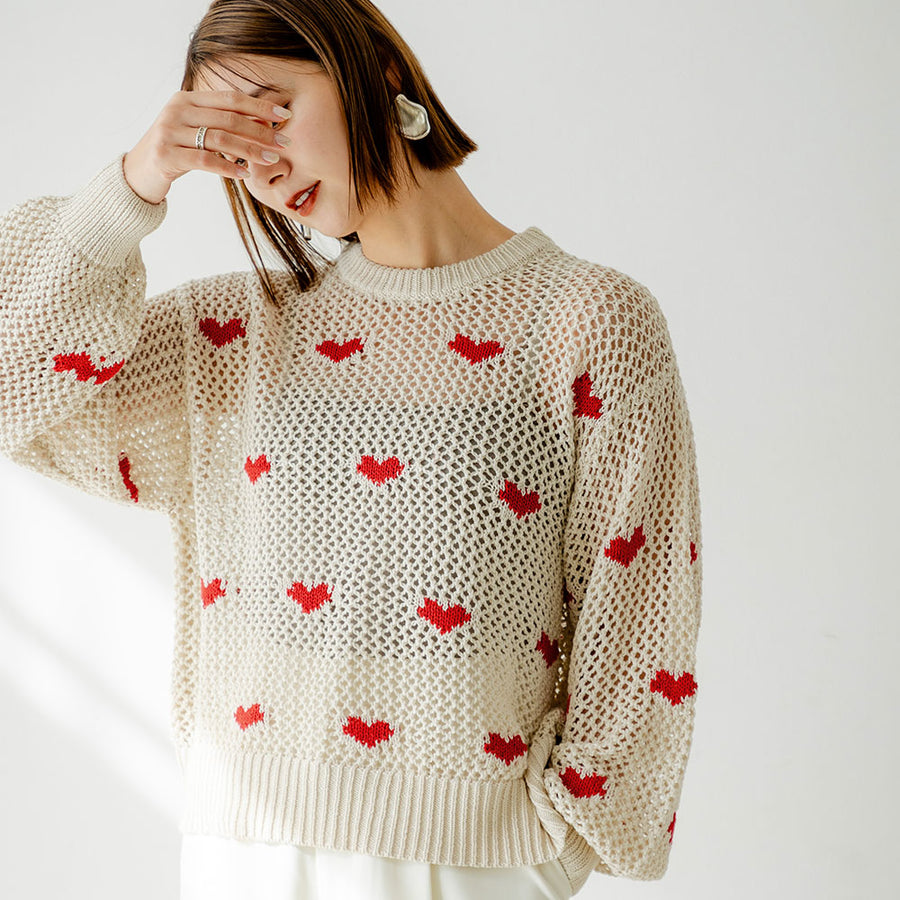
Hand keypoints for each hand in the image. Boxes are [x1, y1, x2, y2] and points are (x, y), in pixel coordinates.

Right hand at [122, 90, 290, 204]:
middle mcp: (177, 110)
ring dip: (250, 150)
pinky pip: (205, 161)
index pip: (230, 99)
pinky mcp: (166, 155)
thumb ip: (221, 123)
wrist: (139, 171)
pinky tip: (245, 174)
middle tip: (284, 143)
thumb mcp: (196, 130)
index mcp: (187, 98)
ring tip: (271, 159)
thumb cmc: (176, 150)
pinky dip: (228, 168)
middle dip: (261, 131)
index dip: (260, 106)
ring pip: (220, 139)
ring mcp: (170, 132)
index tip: (285, 115)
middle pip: (229, 119)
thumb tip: (264, 123)